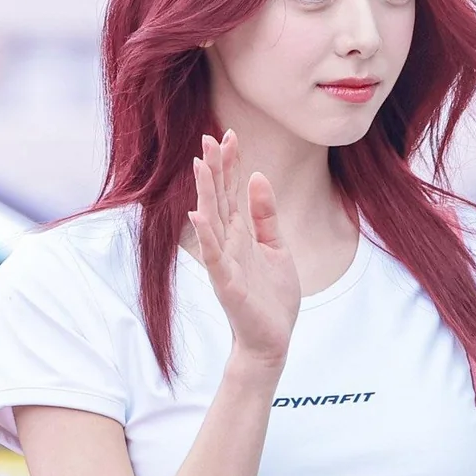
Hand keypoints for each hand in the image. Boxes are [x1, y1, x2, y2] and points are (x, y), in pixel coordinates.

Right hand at [188, 131, 300, 368]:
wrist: (272, 340)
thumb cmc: (273, 298)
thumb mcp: (276, 247)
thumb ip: (265, 215)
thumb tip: (258, 176)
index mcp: (240, 235)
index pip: (231, 192)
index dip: (230, 164)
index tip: (230, 134)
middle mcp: (228, 244)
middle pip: (218, 200)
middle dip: (214, 169)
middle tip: (209, 137)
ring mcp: (224, 263)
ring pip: (212, 221)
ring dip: (205, 193)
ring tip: (200, 164)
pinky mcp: (227, 284)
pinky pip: (213, 256)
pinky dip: (205, 235)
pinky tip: (198, 214)